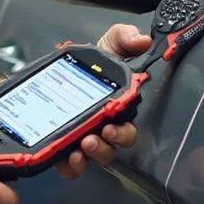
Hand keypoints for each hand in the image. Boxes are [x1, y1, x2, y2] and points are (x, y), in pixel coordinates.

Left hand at [55, 23, 151, 179]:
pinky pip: (69, 164)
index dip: (121, 132)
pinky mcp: (64, 144)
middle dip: (103, 147)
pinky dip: (68, 166)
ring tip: (76, 150)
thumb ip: (125, 37)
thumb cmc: (93, 60)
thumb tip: (141, 40)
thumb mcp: (110, 41)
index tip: (109, 126)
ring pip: (91, 157)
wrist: (62, 66)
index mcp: (116, 108)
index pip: (126, 128)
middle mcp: (103, 126)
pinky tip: (63, 158)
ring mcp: (83, 137)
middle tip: (91, 139)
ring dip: (87, 158)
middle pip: (111, 147)